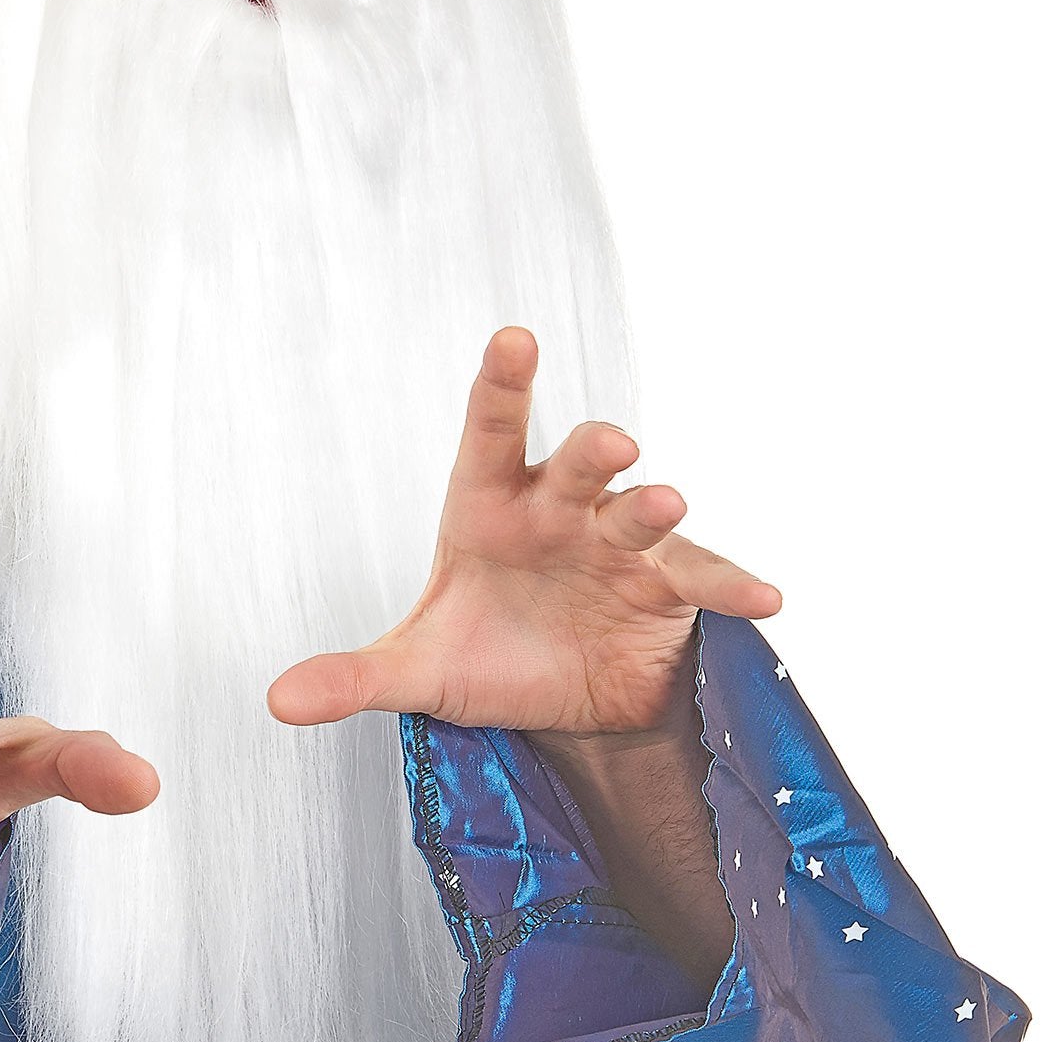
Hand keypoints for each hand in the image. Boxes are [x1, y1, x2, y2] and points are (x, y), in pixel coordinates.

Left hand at [266, 326, 781, 737]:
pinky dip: (732, 588)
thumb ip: (354, 679)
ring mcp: (621, 546)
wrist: (564, 701)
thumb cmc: (491, 654)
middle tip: (609, 446)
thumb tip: (277, 699)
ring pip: (640, 514)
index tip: (512, 340)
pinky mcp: (671, 590)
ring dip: (655, 507)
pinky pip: (704, 582)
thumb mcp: (419, 673)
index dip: (501, 387)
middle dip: (594, 453)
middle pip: (579, 465)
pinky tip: (763, 599)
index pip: (491, 435)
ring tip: (666, 500)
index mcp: (492, 508)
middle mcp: (562, 511)